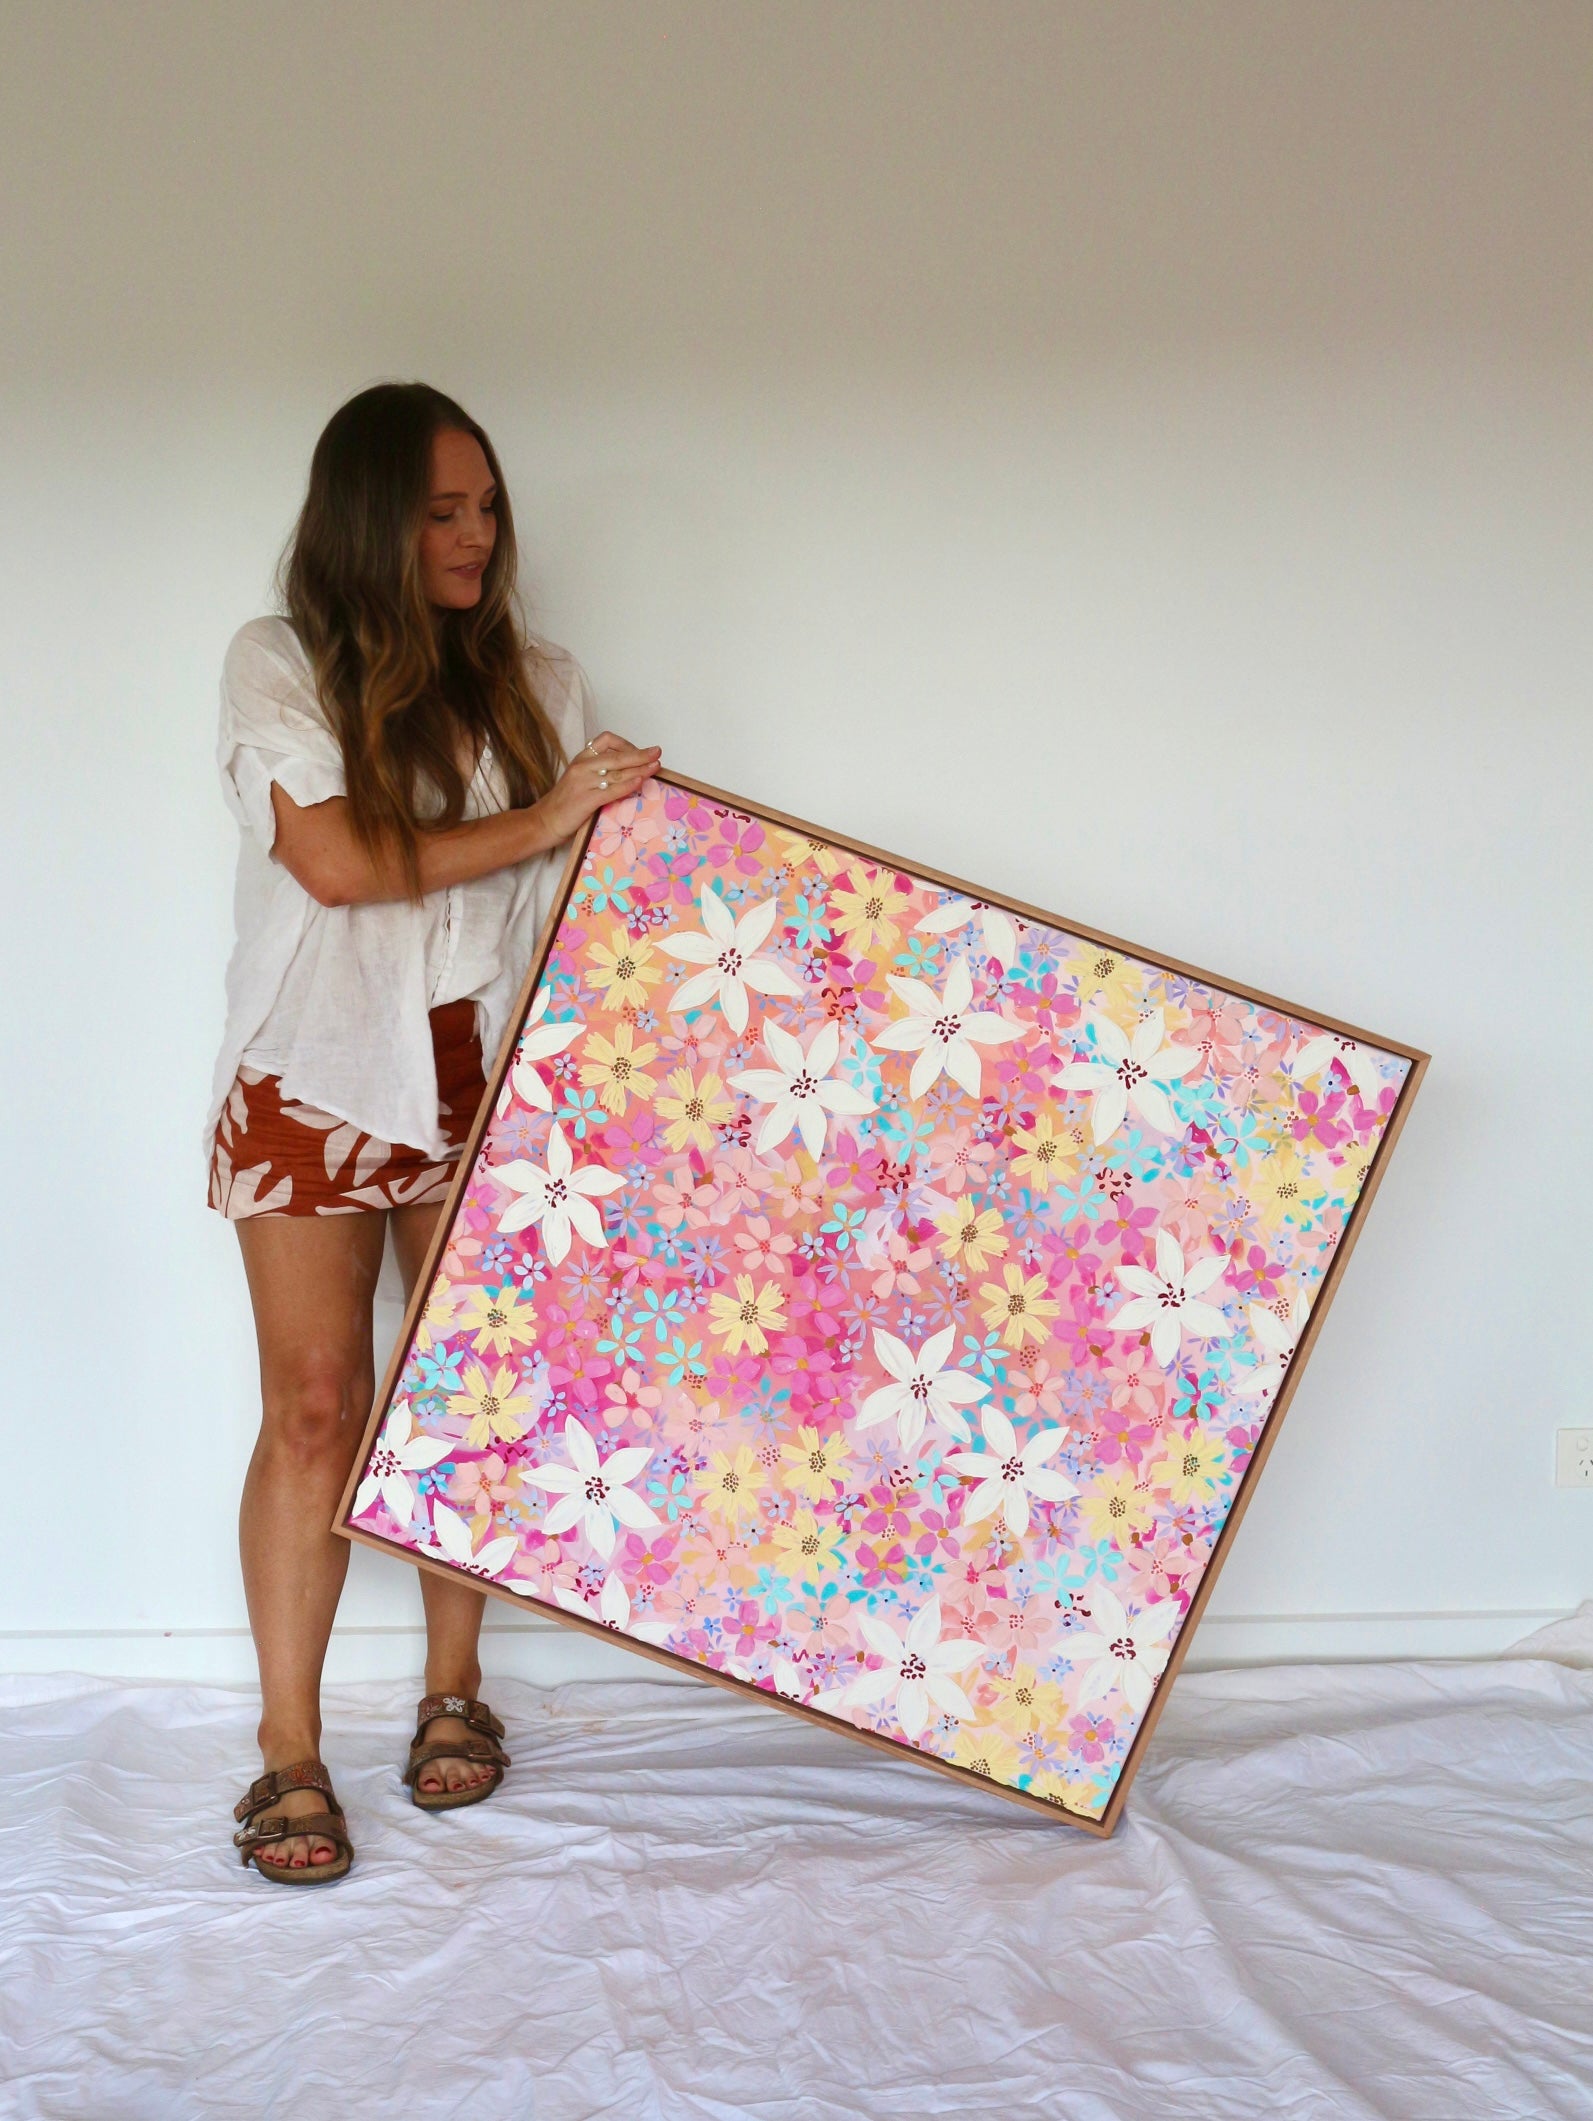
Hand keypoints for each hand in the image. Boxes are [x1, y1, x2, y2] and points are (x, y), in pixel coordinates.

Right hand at [534, 731, 660, 842]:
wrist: (544, 821)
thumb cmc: (564, 804)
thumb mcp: (580, 780)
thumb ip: (599, 773)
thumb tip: (629, 771)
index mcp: (581, 759)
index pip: (606, 740)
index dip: (626, 743)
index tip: (638, 752)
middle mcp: (582, 767)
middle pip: (617, 755)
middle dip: (641, 754)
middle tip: (657, 753)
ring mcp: (583, 782)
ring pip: (617, 772)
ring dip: (640, 768)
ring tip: (655, 767)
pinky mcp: (586, 800)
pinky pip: (611, 790)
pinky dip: (628, 785)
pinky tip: (640, 782)